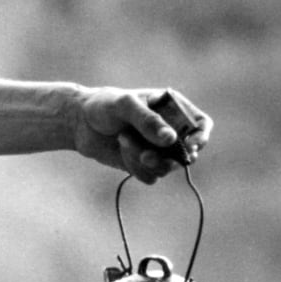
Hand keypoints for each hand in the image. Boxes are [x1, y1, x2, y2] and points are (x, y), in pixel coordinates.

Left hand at [73, 88, 211, 182]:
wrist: (79, 124)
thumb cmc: (103, 105)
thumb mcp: (125, 106)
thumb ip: (147, 120)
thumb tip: (170, 139)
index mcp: (173, 108)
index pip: (201, 124)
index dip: (201, 137)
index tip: (189, 147)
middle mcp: (170, 130)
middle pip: (187, 153)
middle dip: (167, 158)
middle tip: (146, 155)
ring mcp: (158, 149)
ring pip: (167, 167)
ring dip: (145, 160)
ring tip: (124, 140)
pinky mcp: (145, 164)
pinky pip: (151, 176)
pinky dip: (135, 167)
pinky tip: (122, 150)